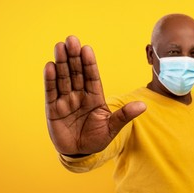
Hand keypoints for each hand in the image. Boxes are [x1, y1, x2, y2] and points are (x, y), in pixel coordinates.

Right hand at [44, 36, 145, 154]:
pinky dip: (50, 80)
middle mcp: (79, 95)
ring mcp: (66, 100)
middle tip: (71, 40)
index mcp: (94, 96)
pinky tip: (50, 66)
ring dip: (61, 62)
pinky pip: (51, 92)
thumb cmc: (97, 138)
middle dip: (74, 57)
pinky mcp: (53, 109)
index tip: (87, 49)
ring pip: (63, 78)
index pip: (92, 77)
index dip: (89, 63)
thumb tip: (143, 105)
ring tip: (59, 46)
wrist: (80, 152)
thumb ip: (124, 115)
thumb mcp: (112, 127)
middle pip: (76, 72)